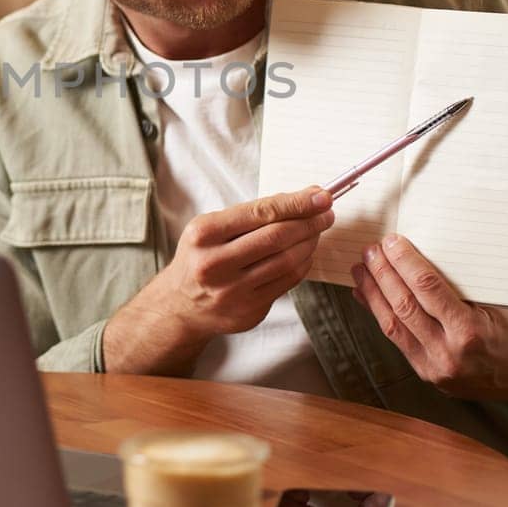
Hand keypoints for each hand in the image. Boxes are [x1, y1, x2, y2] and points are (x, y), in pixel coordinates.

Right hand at [103, 186, 336, 373]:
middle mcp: (216, 263)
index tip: (321, 196)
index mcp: (204, 234)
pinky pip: (287, 282)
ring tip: (317, 230)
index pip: (260, 213)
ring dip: (310, 242)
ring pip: (287, 261)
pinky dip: (303, 263)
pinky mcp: (249, 310)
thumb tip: (300, 199)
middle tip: (326, 213)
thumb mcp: (210, 228)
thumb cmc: (200, 257)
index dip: (296, 203)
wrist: (181, 305)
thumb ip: (250, 215)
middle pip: (277, 237)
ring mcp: (233, 290)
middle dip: (309, 222)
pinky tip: (305, 253)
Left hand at [350, 234, 507, 401]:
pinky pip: (399, 341)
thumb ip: (459, 290)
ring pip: (393, 326)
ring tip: (362, 272)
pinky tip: (370, 299)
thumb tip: (420, 262)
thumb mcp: (498, 305)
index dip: (405, 262)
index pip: (427, 289)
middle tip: (370, 252)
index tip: (391, 242)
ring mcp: (436, 369)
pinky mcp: (429, 375)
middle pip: (404, 306)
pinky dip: (382, 317)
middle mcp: (449, 354)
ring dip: (373, 295)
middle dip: (382, 275)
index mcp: (470, 332)